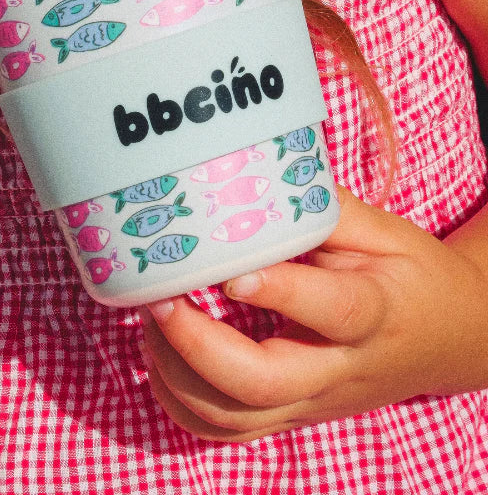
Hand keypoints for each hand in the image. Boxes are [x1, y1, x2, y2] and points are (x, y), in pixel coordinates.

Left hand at [138, 186, 487, 441]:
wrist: (450, 340)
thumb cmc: (412, 276)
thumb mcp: (384, 231)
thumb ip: (325, 208)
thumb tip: (258, 173)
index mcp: (373, 312)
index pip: (330, 312)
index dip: (278, 293)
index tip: (229, 271)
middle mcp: (338, 369)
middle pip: (263, 385)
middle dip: (197, 346)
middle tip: (161, 298)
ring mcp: (313, 402)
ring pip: (235, 419)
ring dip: (179, 375)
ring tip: (154, 317)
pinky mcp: (294, 416)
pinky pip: (229, 432)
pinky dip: (183, 404)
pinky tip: (163, 357)